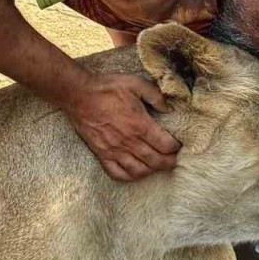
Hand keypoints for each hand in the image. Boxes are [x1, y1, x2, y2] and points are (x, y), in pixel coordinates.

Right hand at [64, 74, 180, 181]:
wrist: (79, 96)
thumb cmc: (107, 88)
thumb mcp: (135, 83)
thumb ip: (155, 95)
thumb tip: (169, 108)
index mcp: (139, 124)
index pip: (166, 145)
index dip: (176, 147)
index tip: (180, 145)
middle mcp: (129, 141)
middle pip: (156, 161)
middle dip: (170, 162)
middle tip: (176, 159)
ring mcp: (114, 150)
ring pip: (139, 171)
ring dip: (152, 170)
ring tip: (159, 165)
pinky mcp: (102, 154)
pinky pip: (118, 173)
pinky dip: (130, 176)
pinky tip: (137, 171)